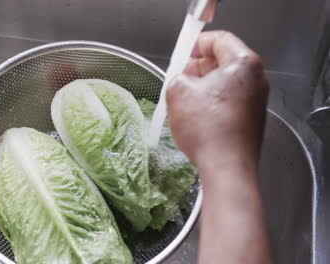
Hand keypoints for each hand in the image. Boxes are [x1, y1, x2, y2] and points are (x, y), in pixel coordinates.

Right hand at [166, 30, 268, 167]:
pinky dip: (212, 102)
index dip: (196, 43)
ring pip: (225, 83)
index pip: (220, 39)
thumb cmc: (206, 127)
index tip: (181, 54)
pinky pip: (229, 101)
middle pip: (224, 61)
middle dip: (198, 67)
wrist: (226, 168)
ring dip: (203, 86)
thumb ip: (178, 75)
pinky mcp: (252, 120)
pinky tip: (196, 116)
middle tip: (179, 77)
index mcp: (243, 64)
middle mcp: (257, 79)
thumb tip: (183, 79)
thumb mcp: (178, 92)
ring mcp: (257, 101)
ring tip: (184, 99)